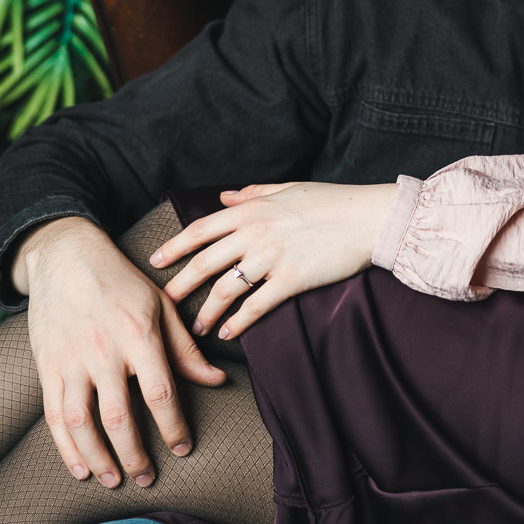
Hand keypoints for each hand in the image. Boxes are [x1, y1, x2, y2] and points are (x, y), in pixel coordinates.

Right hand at [15, 216, 227, 487]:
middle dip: (135, 455)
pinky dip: (65, 448)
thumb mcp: (161, 305)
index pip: (160, 392)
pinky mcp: (48, 367)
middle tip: (148, 479)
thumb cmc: (121, 281)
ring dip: (99, 459)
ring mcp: (72, 361)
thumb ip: (186, 348)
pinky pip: (54, 416)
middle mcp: (104, 351)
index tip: (183, 449)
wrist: (66, 256)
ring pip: (82, 423)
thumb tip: (217, 380)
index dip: (173, 427)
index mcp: (138, 334)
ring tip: (114, 481)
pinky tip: (80, 469)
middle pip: (119, 417)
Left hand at [152, 180, 399, 341]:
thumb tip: (225, 195)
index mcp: (253, 209)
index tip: (156, 261)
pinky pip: (256, 306)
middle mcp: (256, 232)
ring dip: (207, 312)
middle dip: (180, 285)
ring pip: (226, 289)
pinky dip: (239, 323)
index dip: (175, 246)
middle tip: (164, 303)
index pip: (202, 229)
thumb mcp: (289, 189)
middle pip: (205, 262)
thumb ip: (253, 193)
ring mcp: (273, 257)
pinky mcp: (292, 279)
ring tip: (197, 328)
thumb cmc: (331, 201)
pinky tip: (229, 333)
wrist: (368, 218)